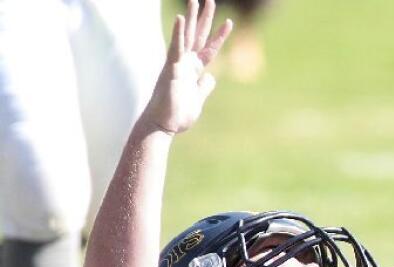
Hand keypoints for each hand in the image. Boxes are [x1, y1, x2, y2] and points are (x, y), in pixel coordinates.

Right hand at [143, 0, 233, 135]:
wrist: (163, 125)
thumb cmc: (178, 114)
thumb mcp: (198, 99)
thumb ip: (204, 86)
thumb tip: (211, 77)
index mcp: (193, 70)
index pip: (209, 48)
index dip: (219, 36)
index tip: (229, 22)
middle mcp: (185, 63)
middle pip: (197, 36)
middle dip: (204, 18)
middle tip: (209, 0)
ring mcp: (177, 64)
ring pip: (185, 36)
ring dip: (190, 18)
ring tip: (195, 0)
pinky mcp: (171, 68)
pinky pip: (175, 47)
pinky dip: (177, 33)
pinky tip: (180, 19)